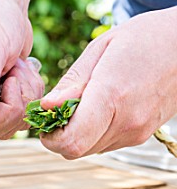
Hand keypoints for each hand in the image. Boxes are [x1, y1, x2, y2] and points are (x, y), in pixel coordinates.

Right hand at [0, 0, 43, 140]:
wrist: (5, 5)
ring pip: (15, 122)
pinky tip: (25, 70)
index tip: (9, 80)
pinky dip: (33, 93)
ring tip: (19, 66)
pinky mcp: (4, 101)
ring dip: (27, 93)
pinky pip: (25, 113)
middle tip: (16, 69)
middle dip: (18, 101)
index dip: (1, 111)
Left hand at [40, 7, 176, 157]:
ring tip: (82, 102)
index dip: (50, 138)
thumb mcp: (100, 49)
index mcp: (112, 96)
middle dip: (60, 134)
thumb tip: (47, 106)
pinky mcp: (142, 135)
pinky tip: (99, 107)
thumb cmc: (143, 38)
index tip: (45, 118)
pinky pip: (105, 143)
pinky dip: (94, 131)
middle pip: (76, 150)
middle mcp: (126, 122)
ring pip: (90, 149)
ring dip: (77, 133)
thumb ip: (73, 82)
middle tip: (59, 107)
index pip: (71, 142)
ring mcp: (137, 132)